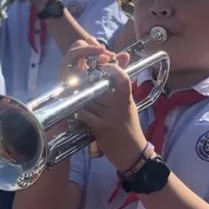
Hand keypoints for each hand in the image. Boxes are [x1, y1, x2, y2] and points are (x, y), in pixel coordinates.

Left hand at [60, 42, 146, 169]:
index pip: (122, 78)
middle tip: (81, 81)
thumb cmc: (129, 126)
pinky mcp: (100, 127)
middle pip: (99, 87)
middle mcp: (118, 106)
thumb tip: (124, 57)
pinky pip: (85, 113)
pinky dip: (79, 111)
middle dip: (89, 83)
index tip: (104, 66)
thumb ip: (123, 85)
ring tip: (77, 95)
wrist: (131, 152)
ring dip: (81, 97)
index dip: (113, 69)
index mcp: (126, 98)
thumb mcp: (129, 104)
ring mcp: (109, 116)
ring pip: (89, 99)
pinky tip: (78, 110)